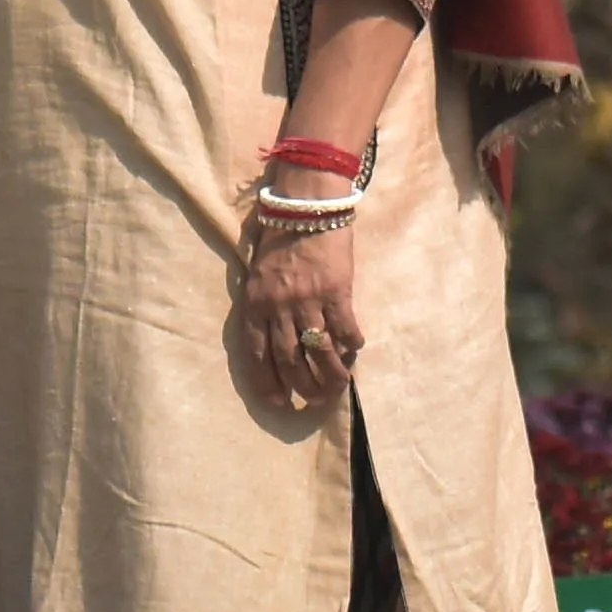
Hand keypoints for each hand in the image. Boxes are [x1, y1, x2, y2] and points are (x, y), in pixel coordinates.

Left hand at [235, 207, 364, 416]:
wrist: (305, 207)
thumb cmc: (279, 241)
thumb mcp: (257, 276)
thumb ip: (262, 308)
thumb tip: (273, 344)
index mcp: (256, 305)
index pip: (258, 355)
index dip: (268, 384)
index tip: (279, 403)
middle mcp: (279, 308)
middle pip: (290, 360)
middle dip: (302, 388)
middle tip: (313, 404)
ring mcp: (309, 300)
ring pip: (320, 351)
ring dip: (331, 376)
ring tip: (338, 389)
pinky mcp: (337, 291)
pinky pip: (346, 327)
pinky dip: (351, 344)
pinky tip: (355, 351)